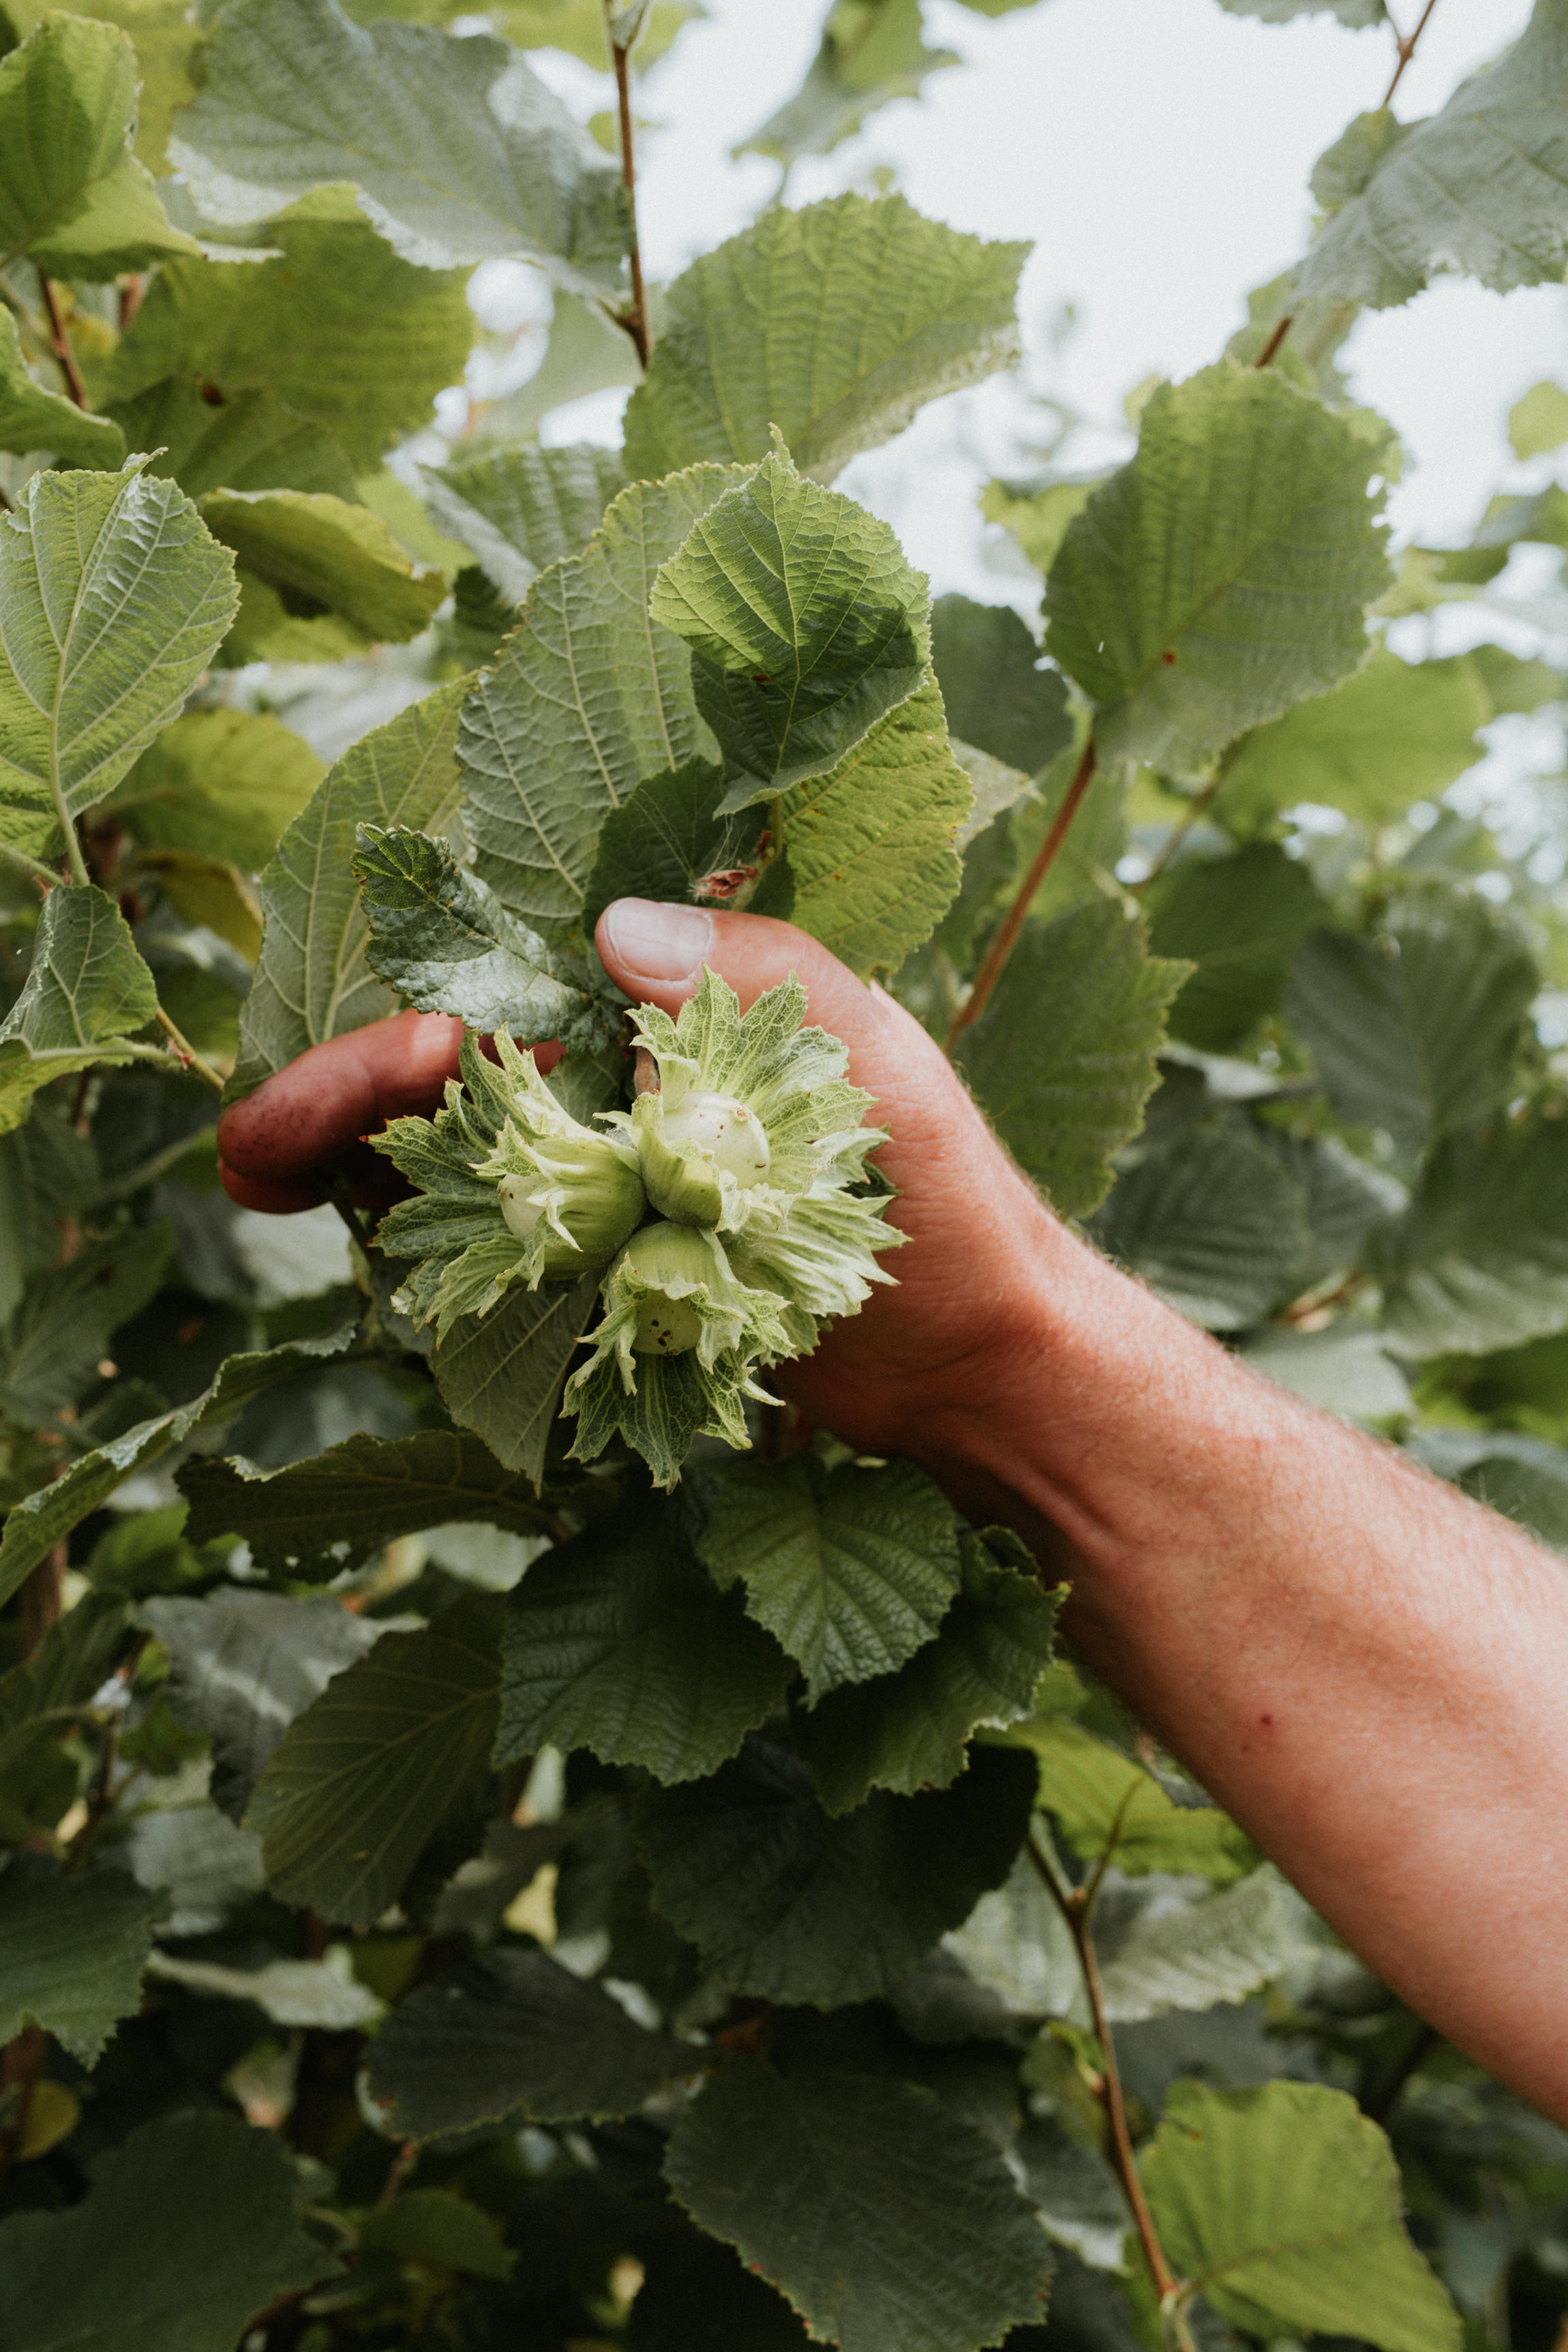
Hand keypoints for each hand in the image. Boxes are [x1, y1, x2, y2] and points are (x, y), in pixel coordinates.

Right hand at [215, 900, 1057, 1462]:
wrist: (980, 1365)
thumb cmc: (946, 1204)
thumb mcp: (875, 1064)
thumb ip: (757, 976)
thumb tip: (610, 924)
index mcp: (673, 1027)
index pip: (507, 1012)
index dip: (407, 1044)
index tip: (354, 1086)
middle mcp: (627, 1099)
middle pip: (452, 1089)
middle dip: (341, 1107)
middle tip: (248, 1155)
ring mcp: (613, 1199)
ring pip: (455, 1170)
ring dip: (355, 1174)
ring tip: (262, 1180)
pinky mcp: (615, 1290)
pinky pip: (498, 1262)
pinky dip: (422, 1250)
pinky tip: (362, 1255)